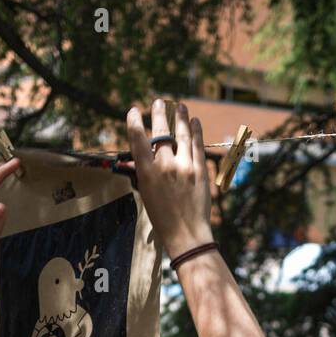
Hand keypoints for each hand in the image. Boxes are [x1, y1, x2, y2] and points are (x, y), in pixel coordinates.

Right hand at [126, 99, 213, 258]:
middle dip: (159, 114)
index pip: (138, 140)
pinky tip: (195, 121)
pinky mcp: (200, 170)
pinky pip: (198, 145)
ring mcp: (185, 167)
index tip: (134, 111)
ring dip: (180, 118)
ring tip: (179, 106)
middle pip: (161, 132)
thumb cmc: (162, 219)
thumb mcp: (146, 195)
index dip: (135, 122)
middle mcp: (165, 166)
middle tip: (158, 102)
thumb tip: (141, 158)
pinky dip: (196, 131)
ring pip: (182, 134)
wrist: (186, 234)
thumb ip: (144, 173)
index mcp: (147, 173)